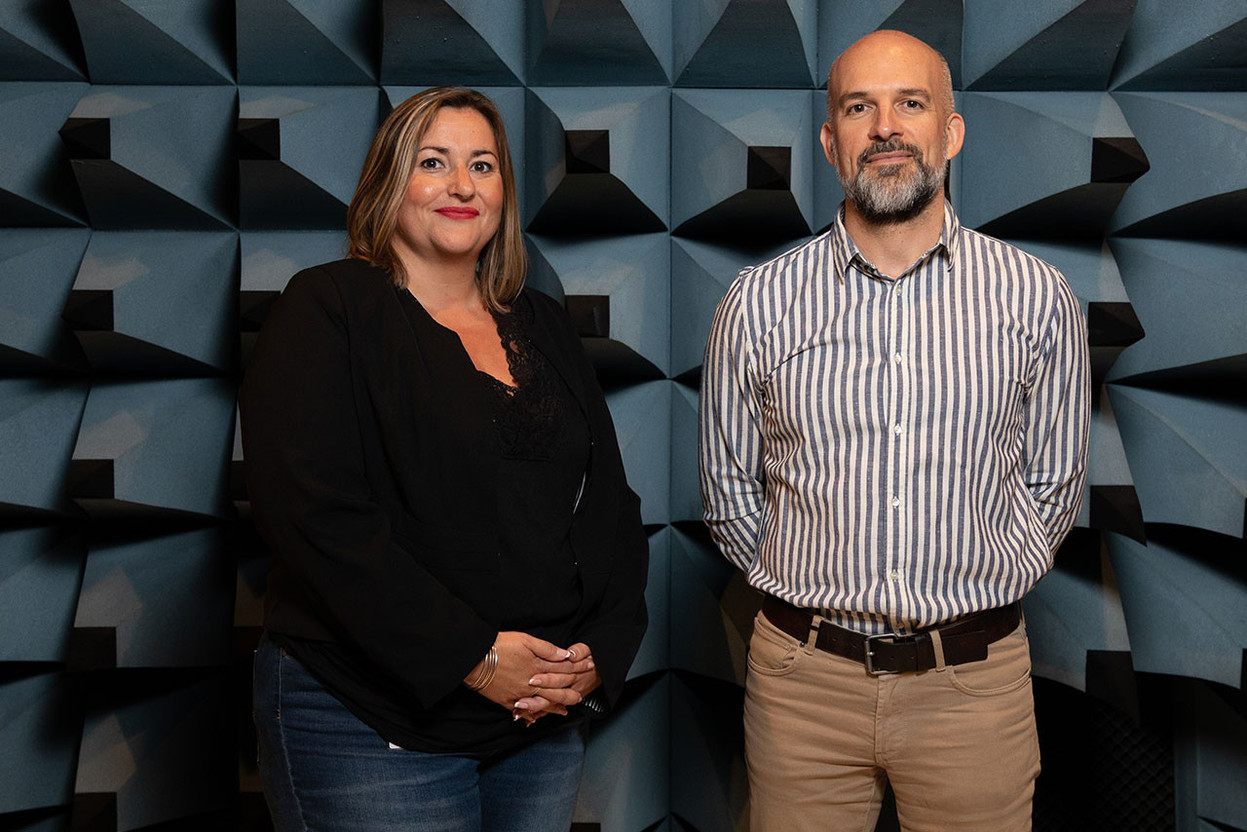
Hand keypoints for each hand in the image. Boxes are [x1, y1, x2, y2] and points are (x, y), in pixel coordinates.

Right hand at [465, 632, 583, 711]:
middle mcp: (531, 684)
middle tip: (582, 695)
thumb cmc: (499, 645)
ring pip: (542, 704)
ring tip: (565, 711)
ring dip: (555, 707)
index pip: (562, 668)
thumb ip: (546, 649)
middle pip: (556, 690)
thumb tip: (565, 655)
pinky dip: (531, 715)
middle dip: (571, 691)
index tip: (588, 666)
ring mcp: (519, 695)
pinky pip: (522, 712)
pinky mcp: (506, 701)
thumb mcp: (525, 640)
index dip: (577, 667)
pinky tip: (537, 718)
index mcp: (537, 667)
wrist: (474, 657)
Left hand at [512, 642, 600, 724]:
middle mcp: (566, 690)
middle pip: (550, 698)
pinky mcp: (557, 701)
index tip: (532, 680)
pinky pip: (545, 710)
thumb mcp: (585, 650)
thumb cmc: (587, 659)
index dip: (546, 680)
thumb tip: (571, 655)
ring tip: (518, 712)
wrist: (595, 669)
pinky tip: (523, 718)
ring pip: (546, 706)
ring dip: (532, 710)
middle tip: (520, 701)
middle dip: (534, 701)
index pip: (558, 680)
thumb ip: (579, 652)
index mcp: (572, 677)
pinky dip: (534, 715)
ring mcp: (561, 697)